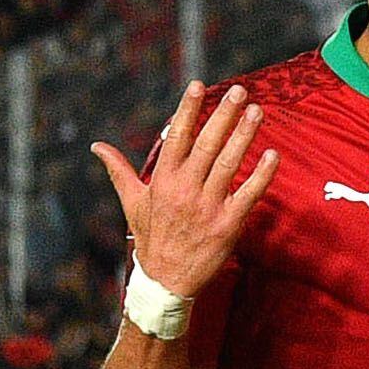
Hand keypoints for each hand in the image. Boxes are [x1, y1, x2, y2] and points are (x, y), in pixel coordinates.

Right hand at [92, 83, 279, 302]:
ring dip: (244, 135)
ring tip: (256, 111)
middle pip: (207, 144)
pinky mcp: (228, 224)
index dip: (187, 110)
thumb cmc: (151, 238)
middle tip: (238, 90)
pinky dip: (262, 174)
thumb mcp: (132, 202)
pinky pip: (249, 193)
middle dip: (223, 114)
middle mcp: (184, 189)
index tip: (198, 85)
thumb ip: (118, 170)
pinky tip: (272, 154)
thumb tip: (96, 146)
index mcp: (162, 180)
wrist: (166, 282)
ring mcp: (208, 206)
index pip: (175, 136)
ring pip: (229, 163)